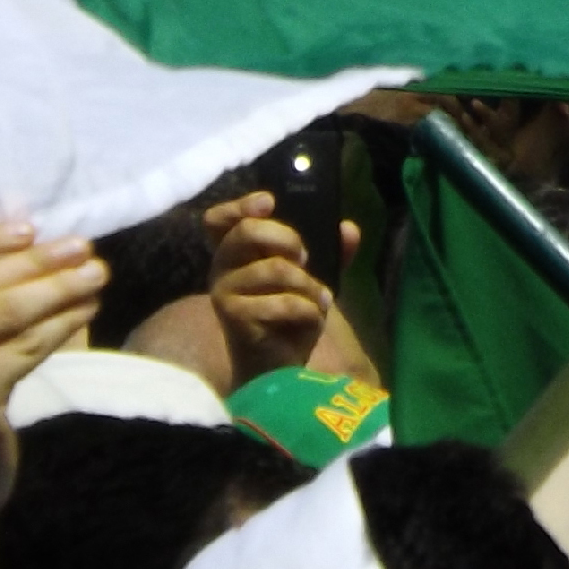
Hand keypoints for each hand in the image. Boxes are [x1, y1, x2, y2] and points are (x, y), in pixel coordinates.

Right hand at [205, 193, 358, 387]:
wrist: (277, 365)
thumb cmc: (289, 314)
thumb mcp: (312, 277)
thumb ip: (331, 251)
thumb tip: (349, 230)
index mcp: (235, 251)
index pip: (219, 219)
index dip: (240, 205)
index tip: (270, 202)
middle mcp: (220, 266)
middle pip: (246, 231)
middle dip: (286, 238)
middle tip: (306, 257)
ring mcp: (223, 292)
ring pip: (274, 269)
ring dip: (308, 285)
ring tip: (320, 298)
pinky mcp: (233, 317)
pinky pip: (281, 301)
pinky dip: (307, 309)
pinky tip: (312, 317)